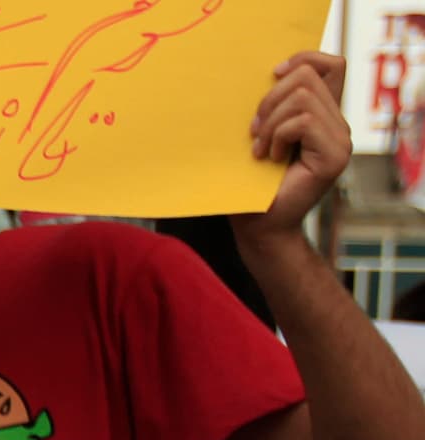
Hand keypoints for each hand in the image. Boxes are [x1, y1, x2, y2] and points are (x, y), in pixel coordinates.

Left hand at [237, 51, 348, 248]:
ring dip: (271, 122)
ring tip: (260, 149)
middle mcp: (339, 124)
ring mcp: (341, 140)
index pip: (332, 64)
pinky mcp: (335, 155)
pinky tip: (269, 158)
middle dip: (271, 99)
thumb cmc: (251, 184)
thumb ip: (274, 106)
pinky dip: (277, 136)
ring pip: (303, 98)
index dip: (303, 59)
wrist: (259, 227)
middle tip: (254, 131)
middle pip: (308, 77)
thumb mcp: (259, 135)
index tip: (271, 75)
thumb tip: (269, 72)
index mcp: (324, 115)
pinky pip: (302, 122)